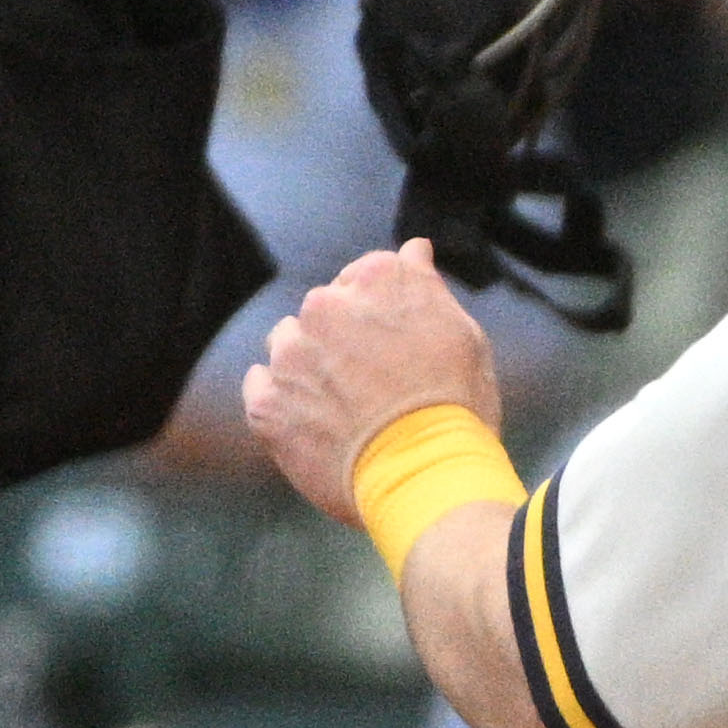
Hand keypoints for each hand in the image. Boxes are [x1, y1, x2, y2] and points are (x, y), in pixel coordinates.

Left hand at [238, 242, 506, 514]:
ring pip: (289, 346)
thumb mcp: (464, 333)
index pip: (365, 276)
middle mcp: (325, 305)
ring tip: (347, 409)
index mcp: (377, 278)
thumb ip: (426, 286)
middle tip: (377, 383)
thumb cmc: (456, 406)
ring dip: (310, 367)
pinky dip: (282, 401)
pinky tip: (316, 423)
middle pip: (325, 310)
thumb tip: (415, 250)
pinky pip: (262, 387)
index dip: (382, 312)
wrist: (426, 477)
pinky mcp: (267, 403)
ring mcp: (290, 354)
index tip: (395, 344)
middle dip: (343, 338)